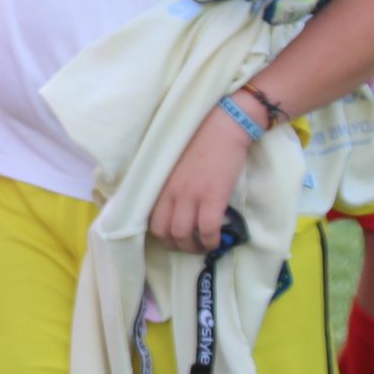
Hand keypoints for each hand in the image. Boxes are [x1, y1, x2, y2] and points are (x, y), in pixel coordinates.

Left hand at [148, 109, 254, 253]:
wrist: (222, 126)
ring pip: (182, 236)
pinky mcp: (212, 197)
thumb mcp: (174, 166)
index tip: (175, 238)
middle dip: (177, 246)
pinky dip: (211, 241)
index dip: (162, 236)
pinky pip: (207, 230)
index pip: (150, 220)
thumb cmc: (199, 142)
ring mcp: (190, 196)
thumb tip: (176, 206)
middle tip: (191, 245)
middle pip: (164, 233)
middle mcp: (170, 193)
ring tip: (204, 245)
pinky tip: (217, 240)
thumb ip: (170, 186)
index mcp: (160, 185)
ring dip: (193, 247)